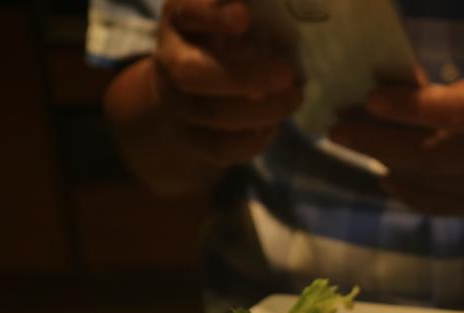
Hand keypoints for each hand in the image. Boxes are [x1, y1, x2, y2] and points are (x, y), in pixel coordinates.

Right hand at [153, 0, 302, 165]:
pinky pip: (220, 148)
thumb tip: (295, 8)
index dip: (212, 15)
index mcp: (180, 19)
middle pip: (191, 73)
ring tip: (294, 98)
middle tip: (286, 75)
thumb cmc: (223, 41)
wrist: (187, 90)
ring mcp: (174, 102)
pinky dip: (254, 140)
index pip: (187, 11)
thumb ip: (255, 10)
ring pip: (211, 114)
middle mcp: (168, 59)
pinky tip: (273, 125)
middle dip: (245, 77)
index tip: (243, 16)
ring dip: (262, 111)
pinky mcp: (188, 138)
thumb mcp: (231, 15)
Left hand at [327, 62, 463, 214]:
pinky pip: (440, 205)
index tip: (370, 94)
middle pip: (424, 153)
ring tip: (352, 140)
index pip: (448, 113)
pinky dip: (408, 192)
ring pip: (425, 180)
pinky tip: (386, 176)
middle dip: (373, 138)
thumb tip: (415, 94)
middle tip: (337, 123)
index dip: (405, 106)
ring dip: (382, 160)